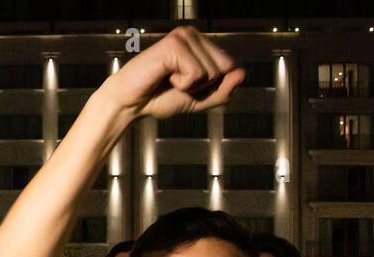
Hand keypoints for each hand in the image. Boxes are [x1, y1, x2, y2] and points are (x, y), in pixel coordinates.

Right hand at [102, 27, 244, 121]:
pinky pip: (197, 73)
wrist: (131, 104)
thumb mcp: (199, 100)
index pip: (230, 66)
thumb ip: (223, 91)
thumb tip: (242, 73)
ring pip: (212, 71)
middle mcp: (194, 34)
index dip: (212, 86)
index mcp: (201, 44)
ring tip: (169, 80)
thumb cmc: (159, 99)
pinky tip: (165, 77)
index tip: (186, 86)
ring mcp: (184, 36)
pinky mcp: (174, 43)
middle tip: (177, 84)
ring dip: (191, 86)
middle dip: (204, 85)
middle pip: (225, 68)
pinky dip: (183, 84)